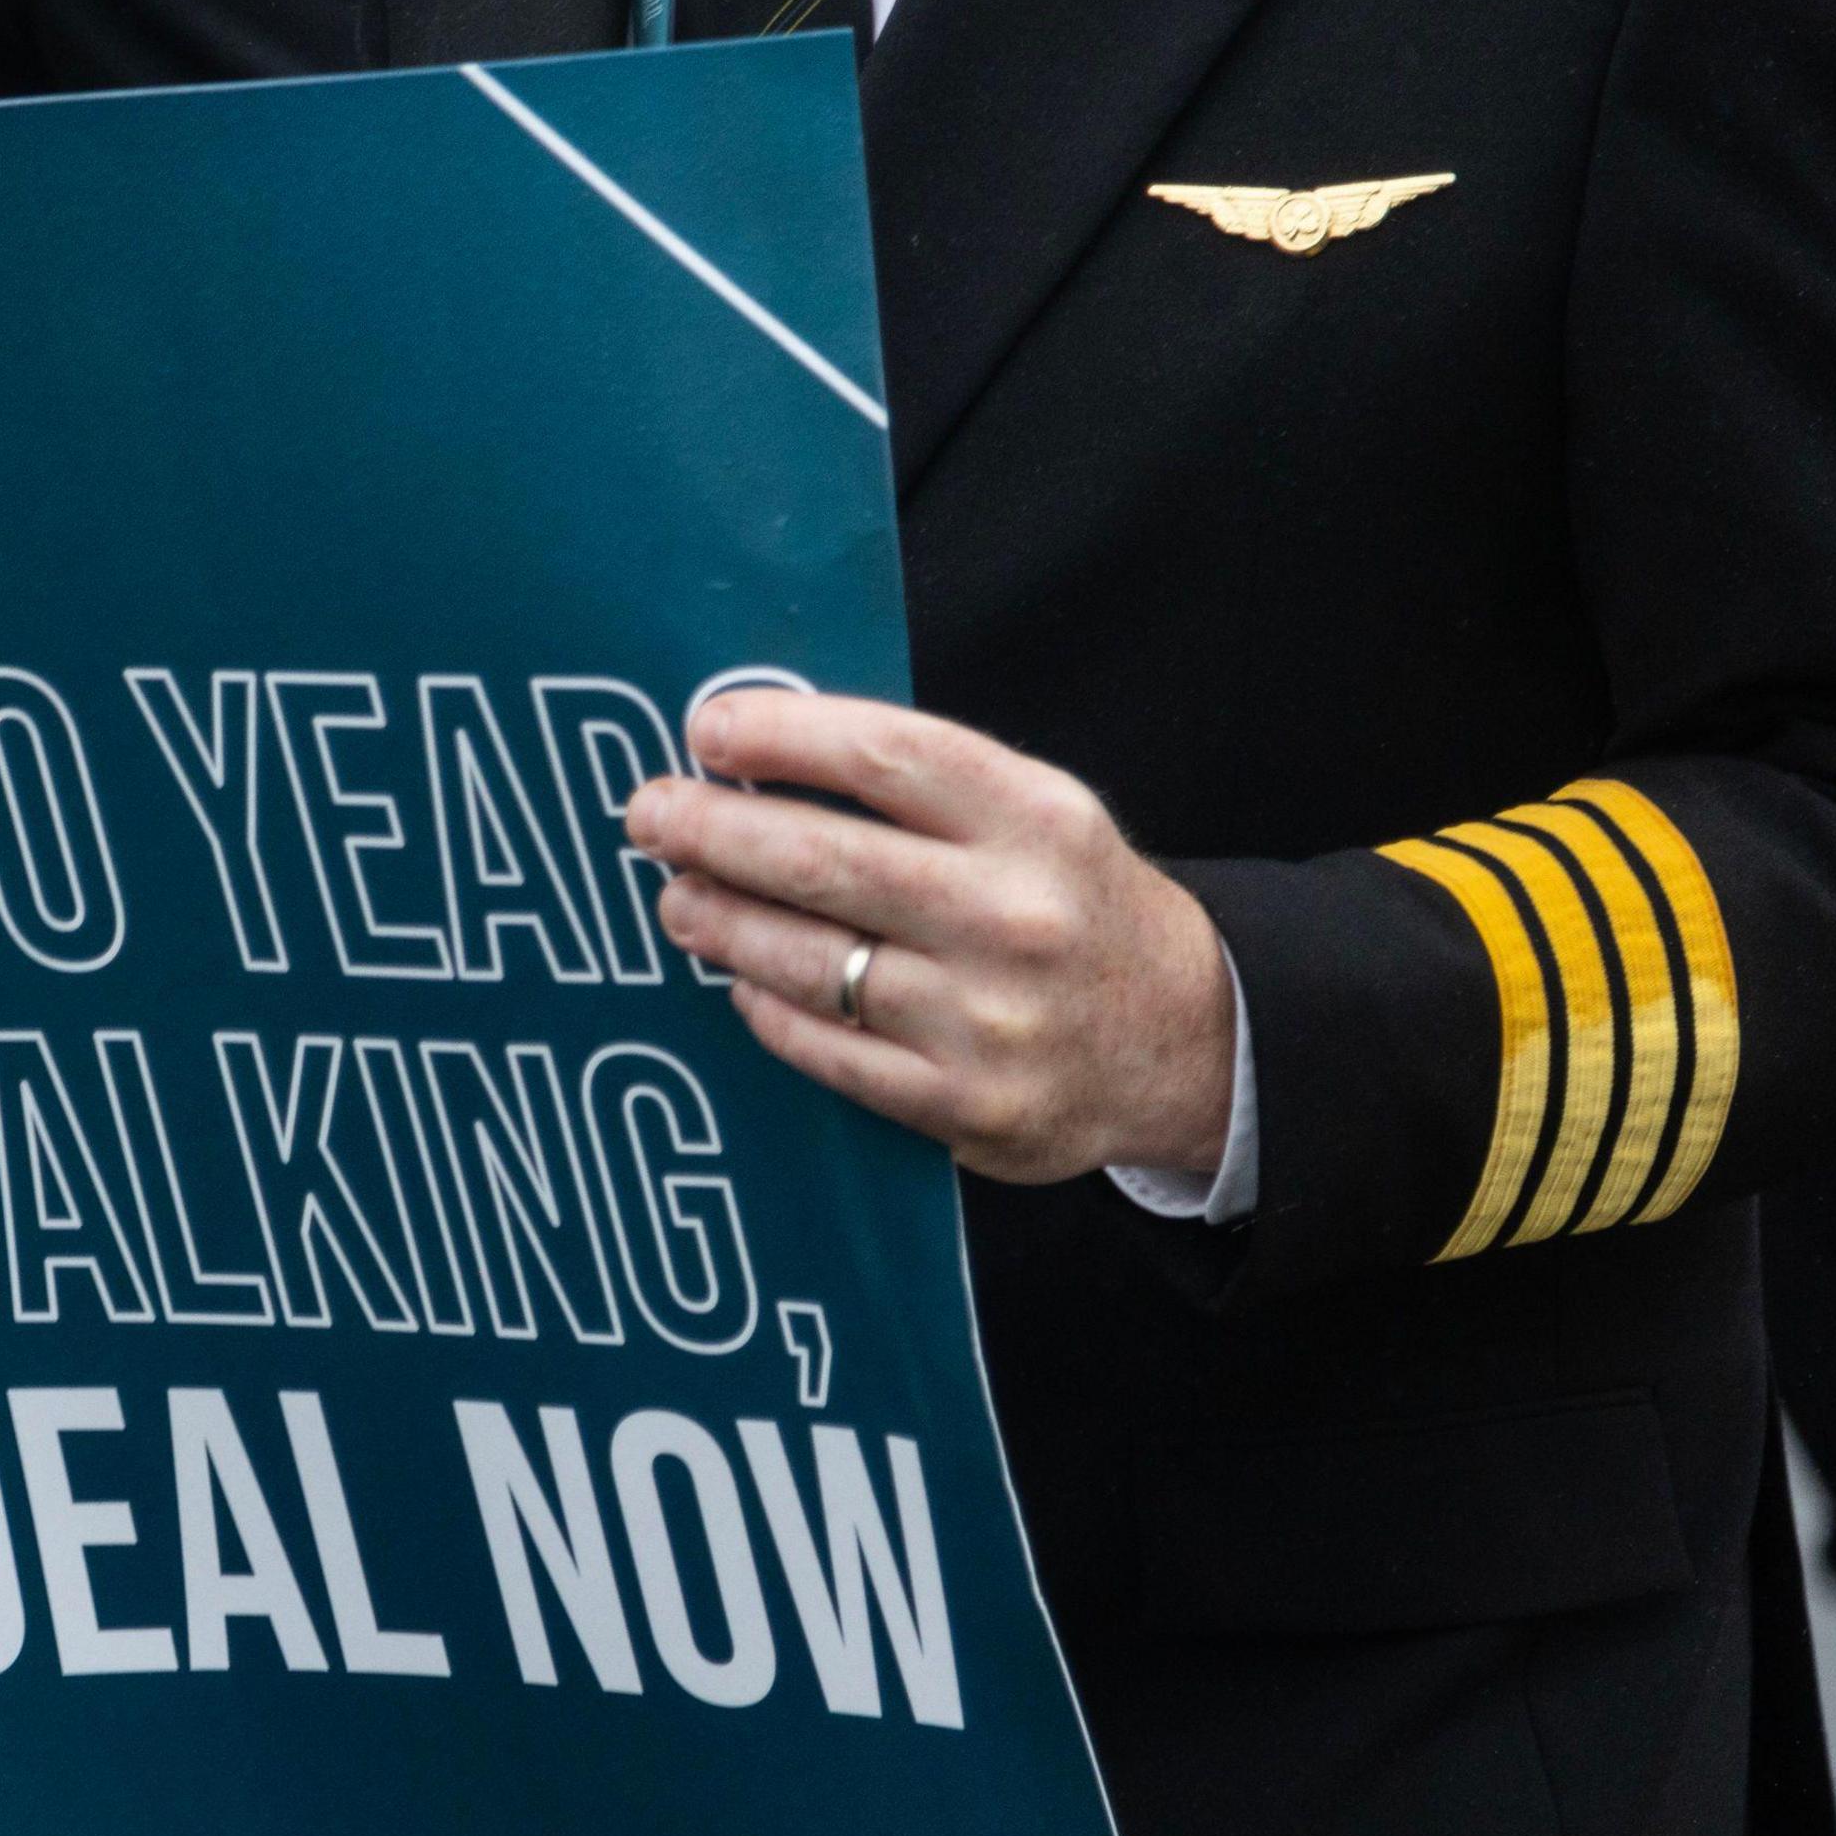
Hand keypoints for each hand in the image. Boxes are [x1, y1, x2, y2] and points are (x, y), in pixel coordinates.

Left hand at [626, 690, 1236, 1184]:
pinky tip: (741, 981)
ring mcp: (988, 1020)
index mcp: (1039, 820)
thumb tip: (754, 755)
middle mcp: (1016, 916)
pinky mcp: (965, 1107)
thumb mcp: (1035, 817)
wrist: (1186, 1040)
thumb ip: (918, 786)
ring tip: (678, 900)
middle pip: (821, 860)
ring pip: (807, 961)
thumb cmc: (1074, 906)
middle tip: (649, 815)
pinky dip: (768, 1010)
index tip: (706, 728)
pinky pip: (826, 1051)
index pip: (884, 755)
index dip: (781, 735)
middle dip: (711, 831)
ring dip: (719, 923)